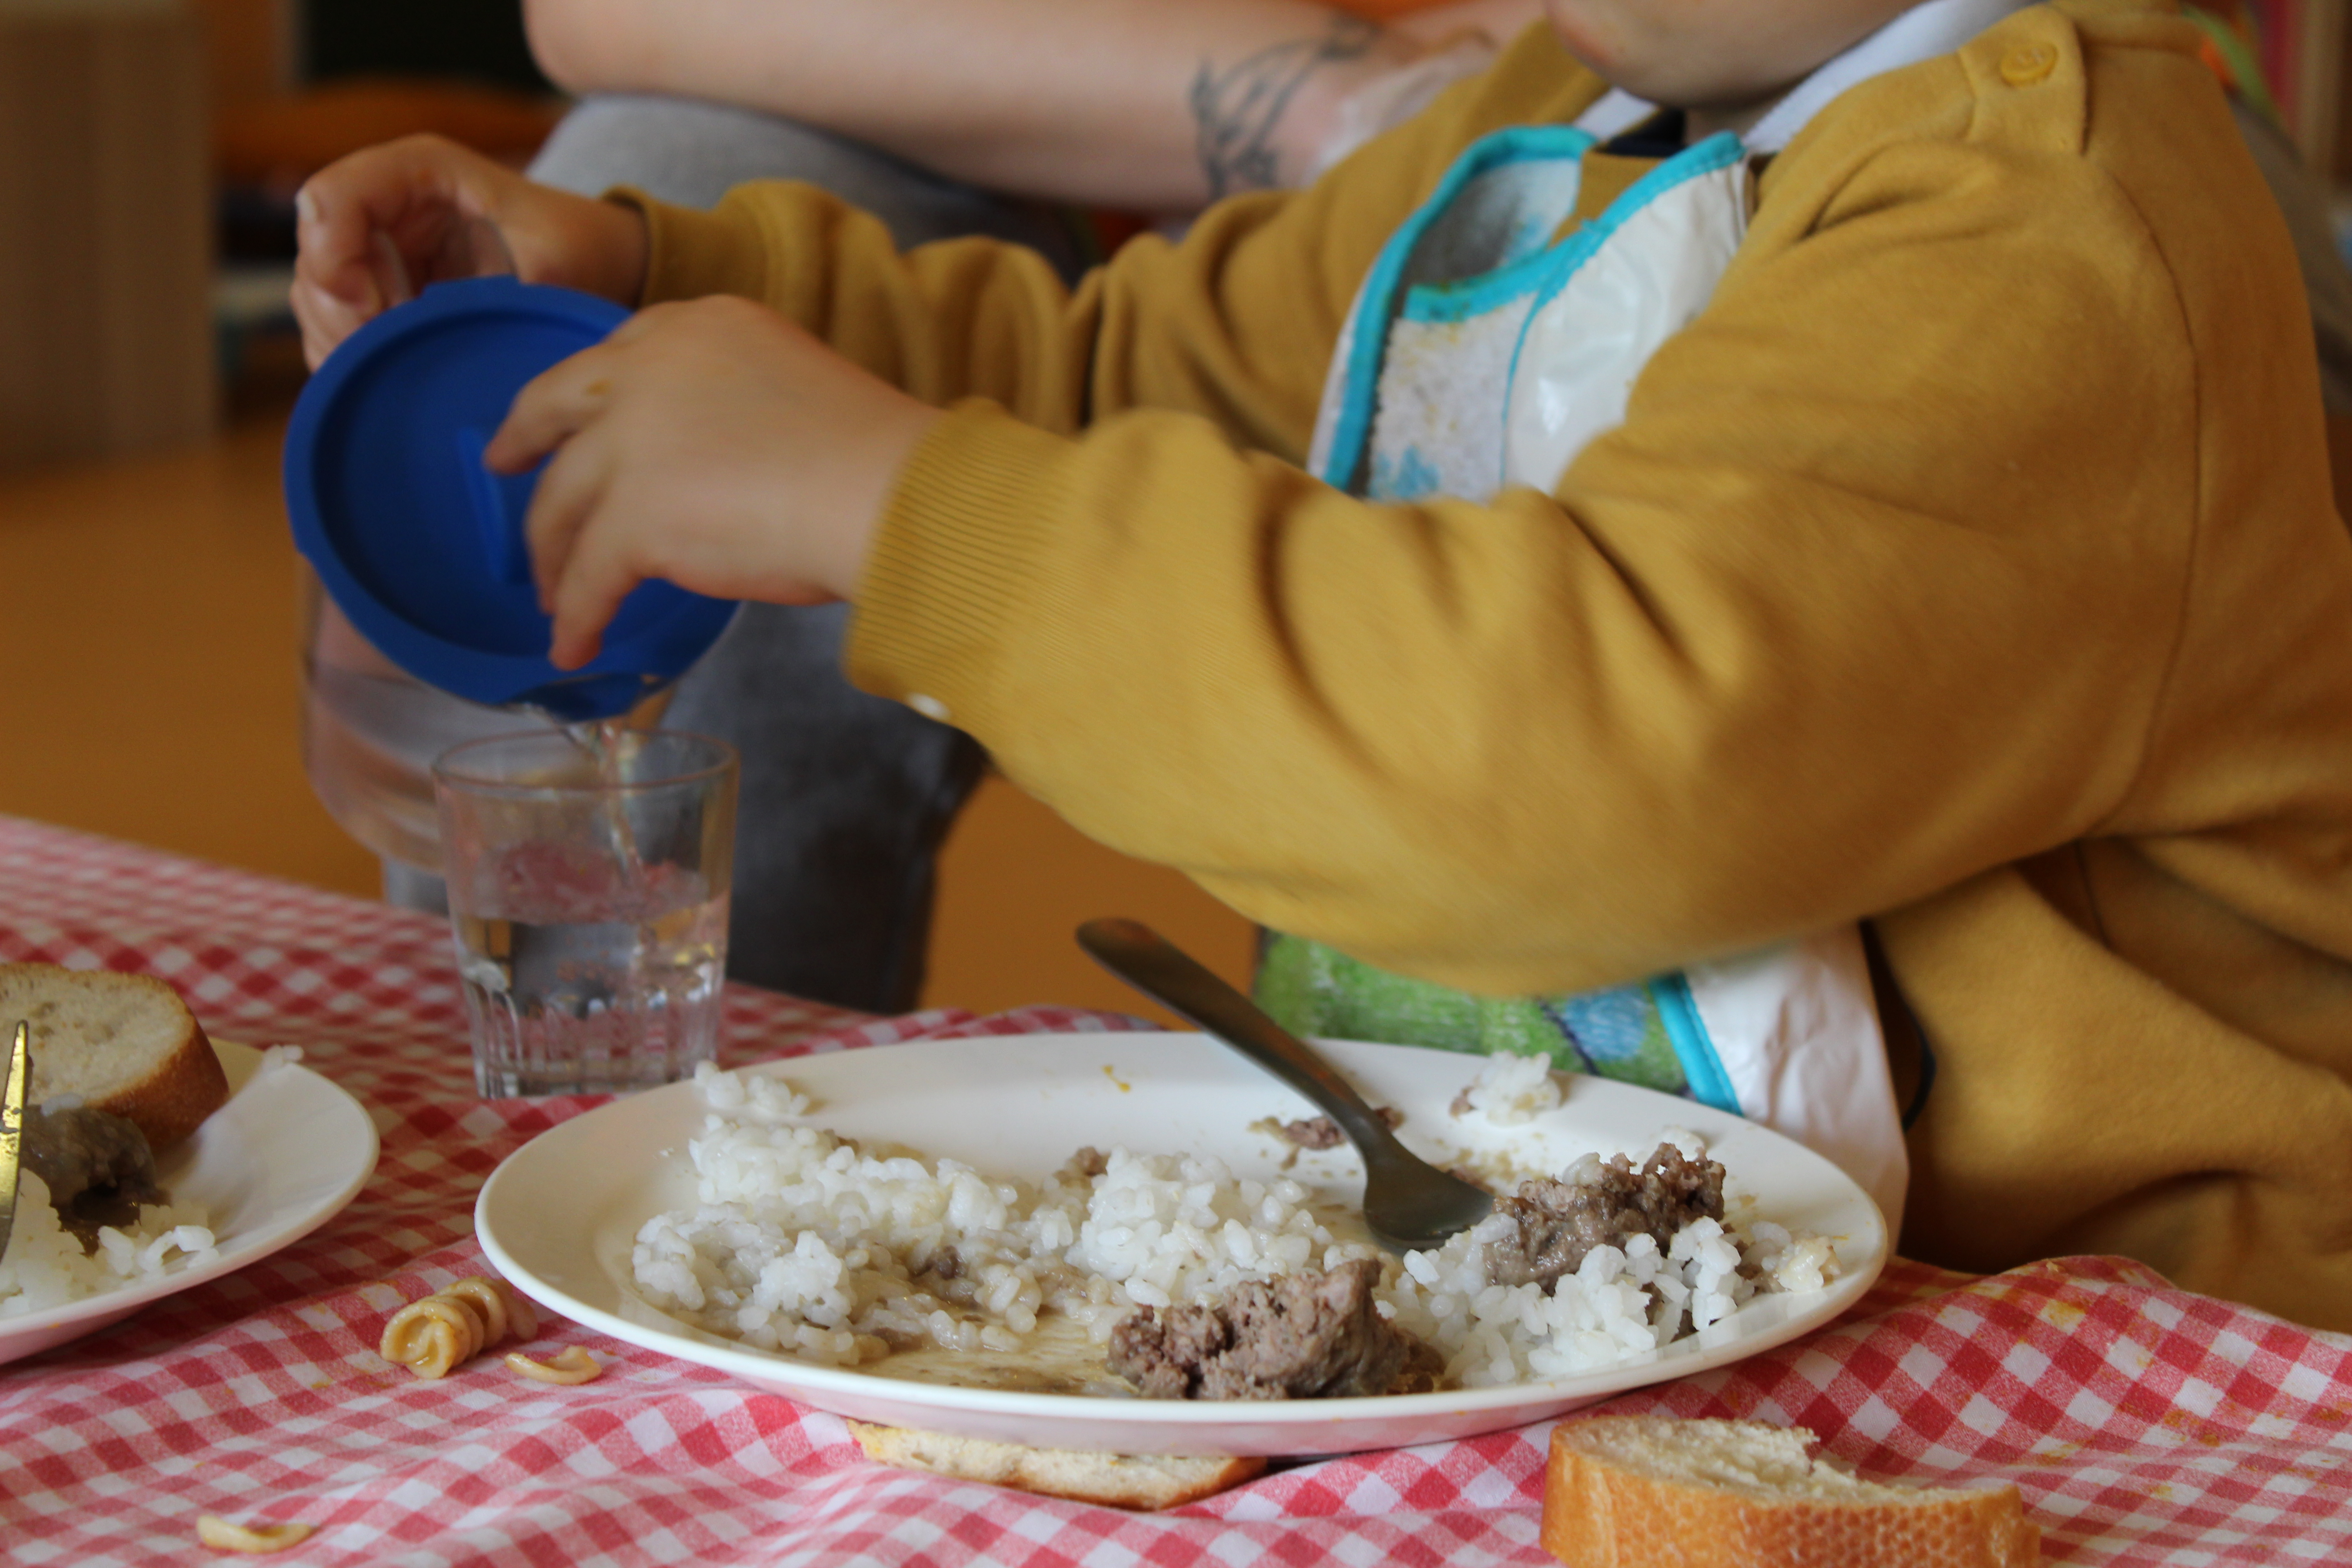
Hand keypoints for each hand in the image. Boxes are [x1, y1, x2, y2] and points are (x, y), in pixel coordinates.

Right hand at [291, 134, 649, 368]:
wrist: (594, 263)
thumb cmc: (575, 246)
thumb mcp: (552, 259)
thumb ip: (497, 288)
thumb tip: (435, 333)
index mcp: (418, 171)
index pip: (334, 195)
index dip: (330, 252)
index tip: (368, 307)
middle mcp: (386, 202)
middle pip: (314, 252)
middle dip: (340, 311)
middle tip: (387, 350)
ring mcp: (377, 246)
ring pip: (318, 295)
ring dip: (345, 338)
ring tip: (399, 361)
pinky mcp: (379, 289)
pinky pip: (337, 325)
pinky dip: (354, 354)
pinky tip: (393, 368)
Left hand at [483, 296, 942, 669]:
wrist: (891, 495)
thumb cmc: (876, 457)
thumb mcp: (797, 389)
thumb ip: (736, 405)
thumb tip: (717, 466)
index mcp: (701, 326)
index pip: (620, 349)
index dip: (586, 388)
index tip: (569, 411)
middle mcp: (650, 368)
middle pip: (556, 406)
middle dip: (522, 437)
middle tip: (502, 464)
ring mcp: (634, 442)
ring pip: (562, 503)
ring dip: (553, 554)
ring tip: (554, 596)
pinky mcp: (634, 517)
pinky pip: (590, 578)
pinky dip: (578, 617)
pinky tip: (575, 646)